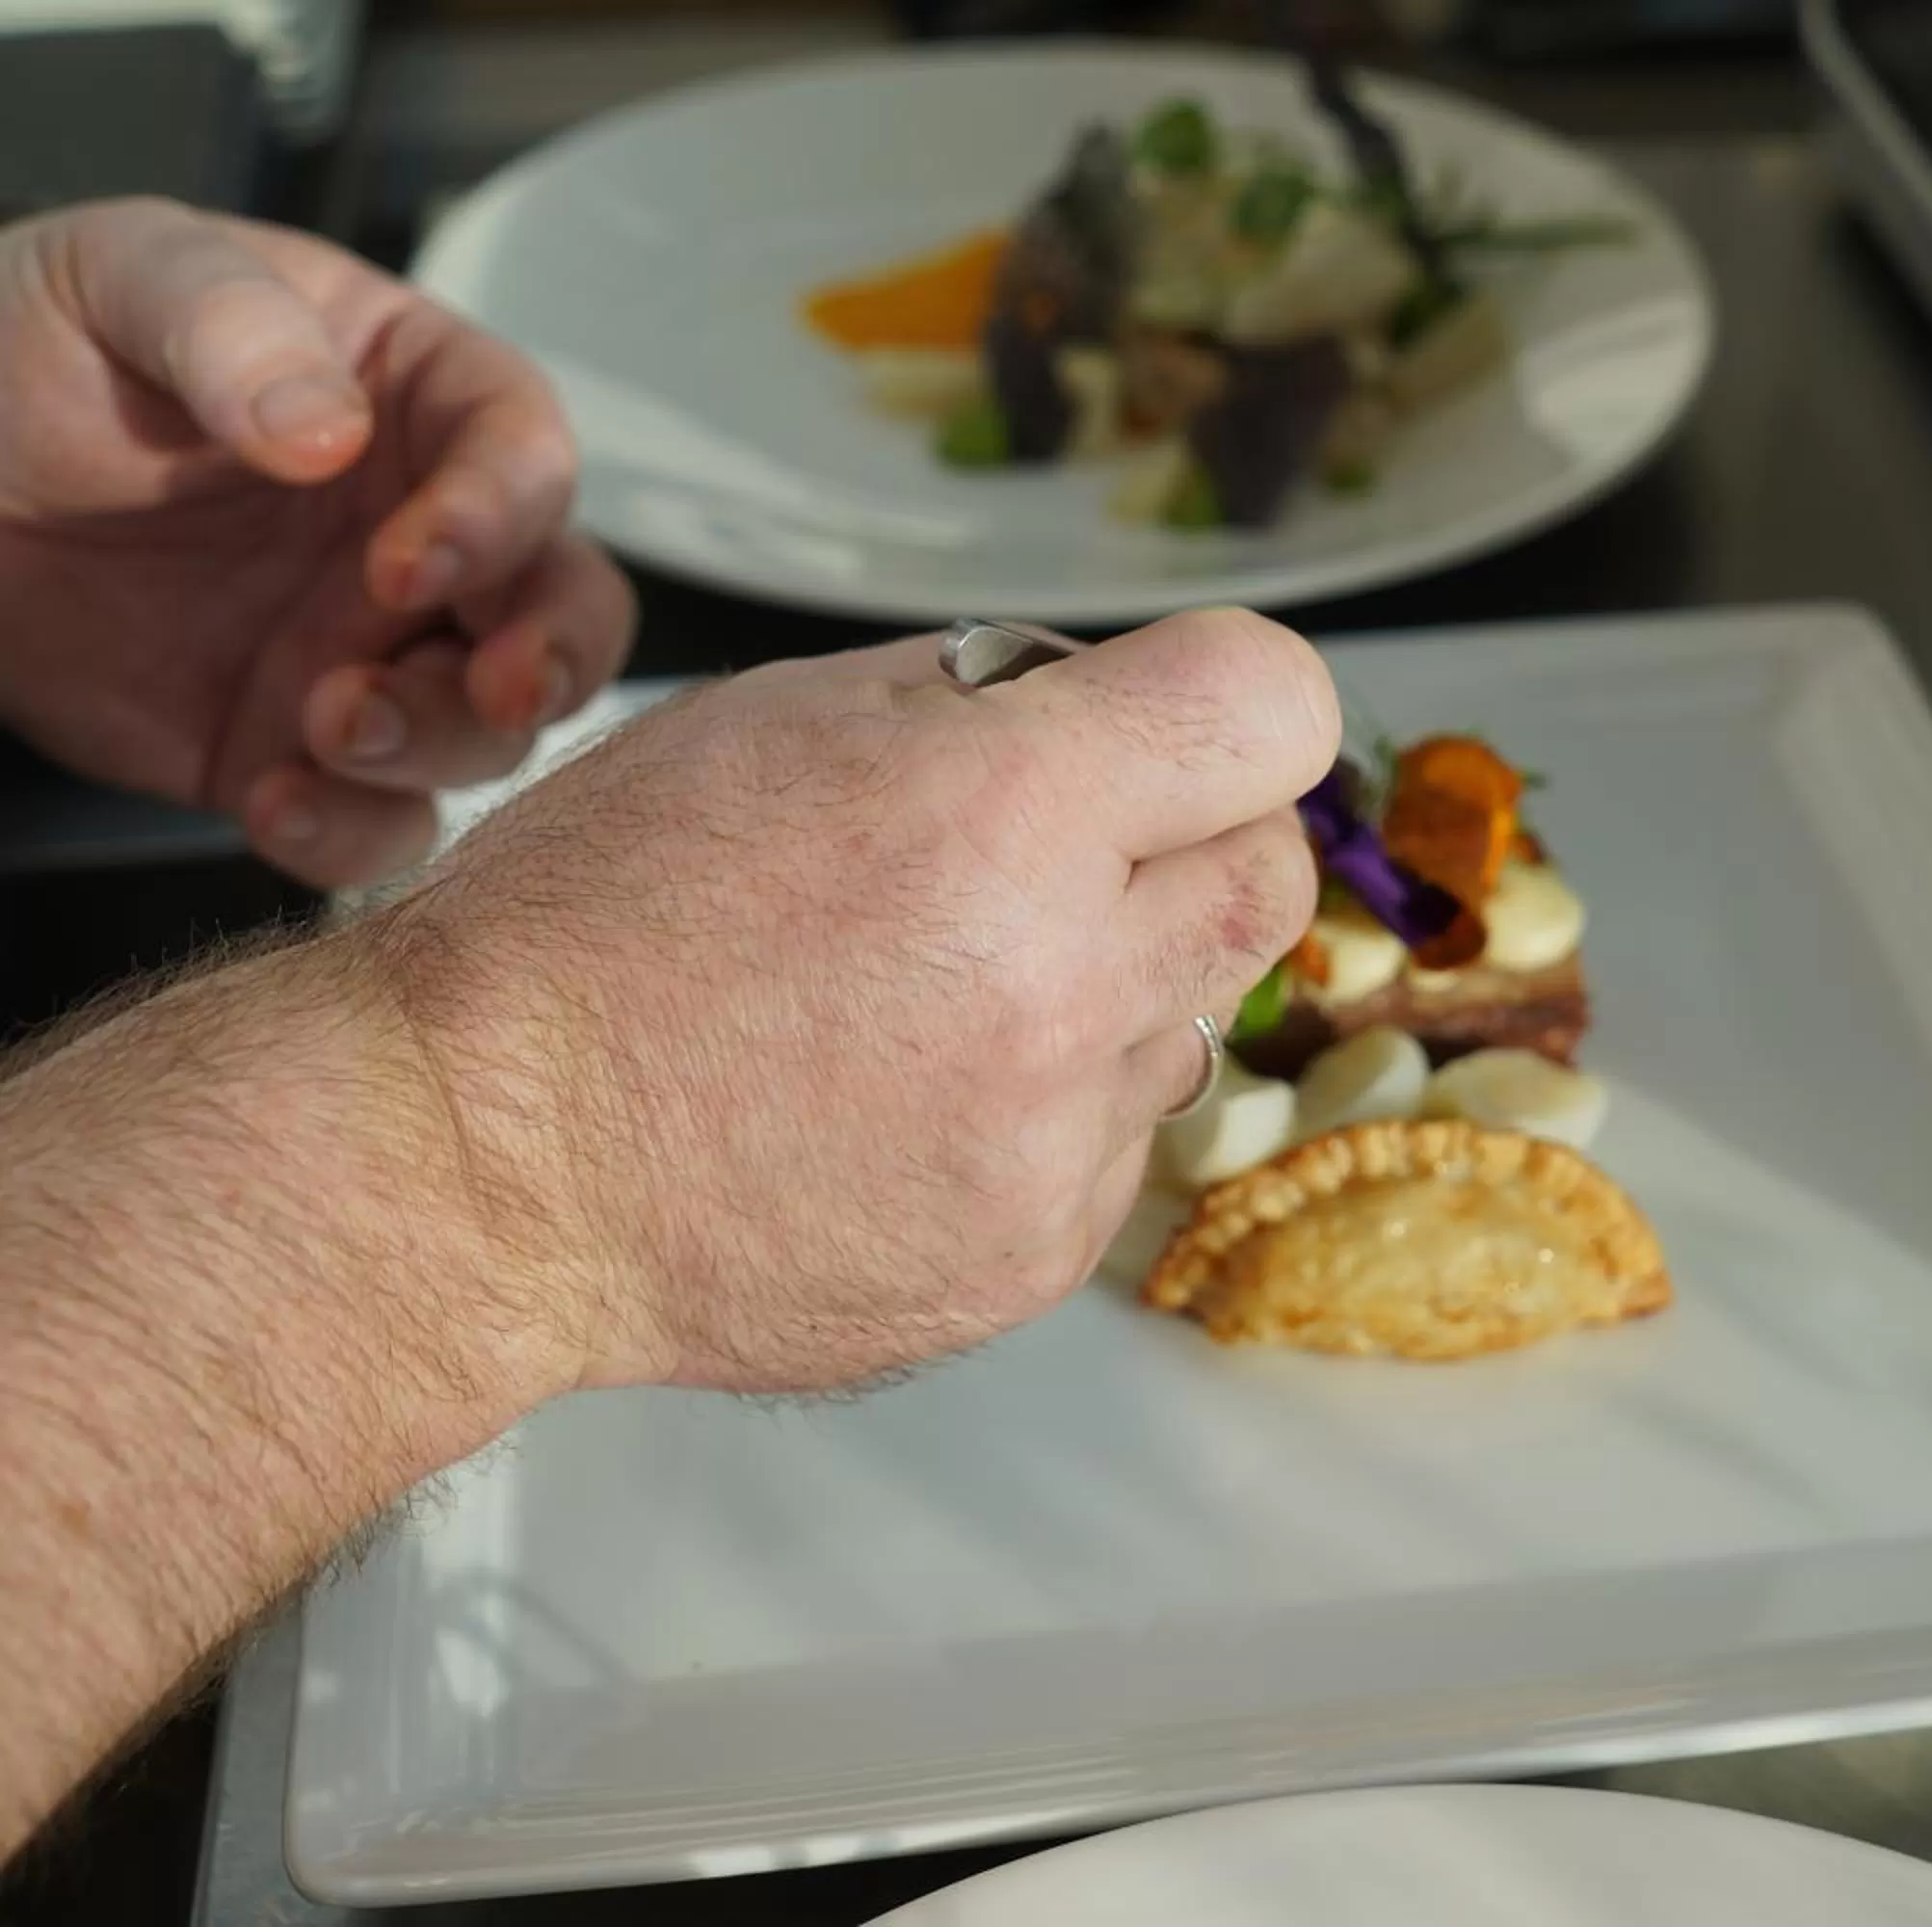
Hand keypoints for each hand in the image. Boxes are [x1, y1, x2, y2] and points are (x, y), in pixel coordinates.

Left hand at [0, 197, 635, 885]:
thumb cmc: (27, 348)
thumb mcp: (121, 277)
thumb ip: (231, 325)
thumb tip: (328, 432)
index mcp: (414, 398)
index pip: (523, 451)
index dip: (501, 515)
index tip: (412, 560)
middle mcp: (426, 533)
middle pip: (564, 605)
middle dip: (554, 656)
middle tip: (496, 686)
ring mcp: (373, 651)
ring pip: (492, 728)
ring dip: (439, 742)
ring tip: (325, 725)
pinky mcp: (300, 750)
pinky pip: (378, 821)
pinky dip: (351, 835)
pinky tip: (272, 803)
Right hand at [363, 608, 1339, 1393]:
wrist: (484, 1159)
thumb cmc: (595, 925)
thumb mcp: (778, 721)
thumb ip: (985, 705)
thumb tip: (1116, 710)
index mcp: (1004, 809)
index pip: (1272, 707)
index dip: (1233, 704)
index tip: (1188, 728)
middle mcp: (1061, 978)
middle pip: (1274, 873)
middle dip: (1199, 841)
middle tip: (1076, 853)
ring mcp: (1057, 1135)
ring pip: (1195, 1018)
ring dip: (1111, 985)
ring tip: (940, 994)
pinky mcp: (1037, 1250)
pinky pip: (1117, 1141)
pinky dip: (1048, 1108)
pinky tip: (910, 1097)